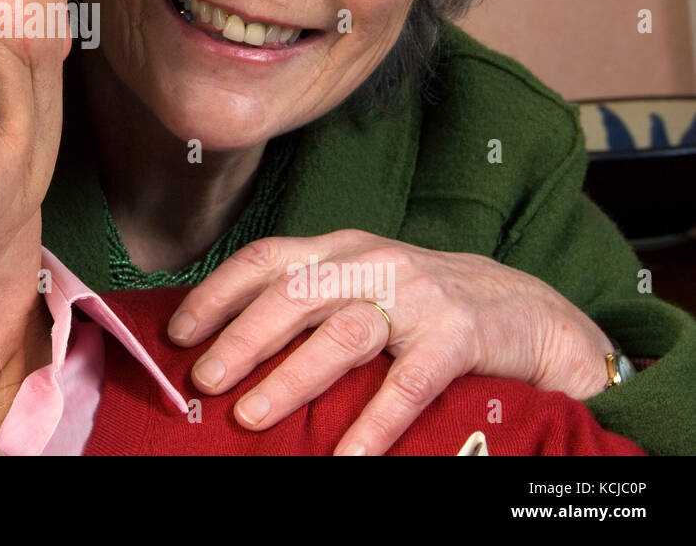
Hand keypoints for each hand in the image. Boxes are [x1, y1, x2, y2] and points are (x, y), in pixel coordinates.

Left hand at [167, 229, 613, 454]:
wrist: (526, 310)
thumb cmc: (423, 302)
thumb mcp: (360, 282)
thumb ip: (306, 299)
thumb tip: (225, 340)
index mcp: (340, 248)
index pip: (266, 260)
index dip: (218, 293)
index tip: (179, 332)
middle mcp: (373, 262)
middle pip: (295, 296)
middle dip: (242, 338)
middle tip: (205, 379)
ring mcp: (419, 295)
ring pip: (342, 335)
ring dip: (292, 378)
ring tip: (251, 415)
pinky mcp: (460, 335)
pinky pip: (409, 383)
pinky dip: (374, 421)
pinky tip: (346, 455)